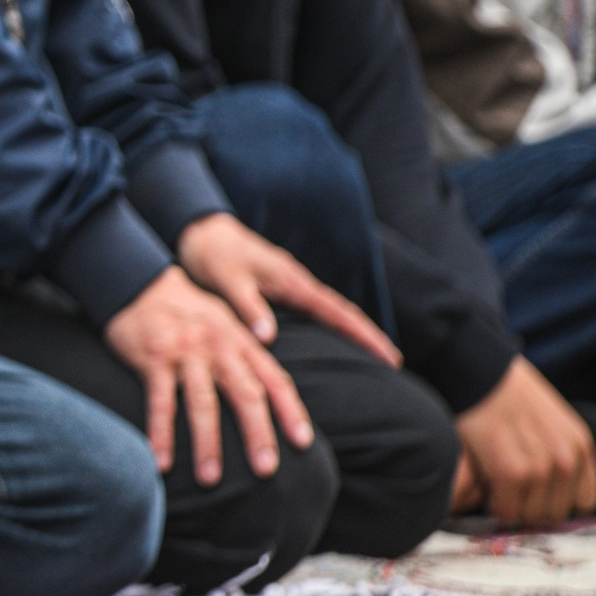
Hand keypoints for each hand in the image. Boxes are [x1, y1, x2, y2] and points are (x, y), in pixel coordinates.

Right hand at [103, 266, 315, 485]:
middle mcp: (219, 347)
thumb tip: (268, 396)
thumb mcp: (225, 325)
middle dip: (258, 434)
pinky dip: (160, 433)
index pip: (274, 380)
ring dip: (206, 443)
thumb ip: (246, 357)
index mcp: (241, 342)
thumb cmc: (186, 312)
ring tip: (210, 479)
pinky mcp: (153, 358)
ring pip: (202, 402)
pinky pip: (158, 401)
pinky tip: (160, 461)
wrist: (138, 283)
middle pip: (245, 394)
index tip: (303, 443)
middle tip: (266, 470)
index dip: (290, 411)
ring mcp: (186, 352)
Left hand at [174, 214, 398, 365]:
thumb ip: (247, 306)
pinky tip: (332, 342)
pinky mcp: (280, 289)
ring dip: (352, 332)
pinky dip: (329, 325)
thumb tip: (267, 337)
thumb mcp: (227, 280)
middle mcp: (298, 284)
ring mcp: (291, 286)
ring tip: (372, 360)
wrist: (202, 232)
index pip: (337, 312)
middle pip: (342, 313)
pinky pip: (312, 310)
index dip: (364, 335)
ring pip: (329, 312)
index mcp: (292, 282)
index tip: (389, 356)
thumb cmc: (213, 255)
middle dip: (368, 336)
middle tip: (393, 364)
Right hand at [454, 357, 595, 526]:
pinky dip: (493, 505)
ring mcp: (542, 468)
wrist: (478, 373)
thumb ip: (559, 455)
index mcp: (580, 447)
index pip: (582, 502)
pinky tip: (485, 486)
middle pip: (554, 513)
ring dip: (511, 506)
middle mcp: (568, 460)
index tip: (534, 494)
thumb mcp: (551, 422)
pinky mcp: (511, 472)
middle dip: (531, 505)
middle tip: (509, 490)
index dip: (555, 500)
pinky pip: (505, 509)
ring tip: (496, 486)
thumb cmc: (505, 397)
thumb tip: (547, 493)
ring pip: (530, 516)